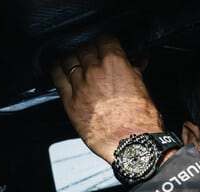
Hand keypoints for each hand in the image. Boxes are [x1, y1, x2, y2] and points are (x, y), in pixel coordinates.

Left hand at [51, 33, 162, 163]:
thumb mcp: (142, 88)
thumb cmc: (140, 120)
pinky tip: (58, 69)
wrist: (131, 143)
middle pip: (85, 49)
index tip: (105, 46)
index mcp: (115, 63)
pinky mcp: (70, 102)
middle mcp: (95, 71)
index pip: (104, 39)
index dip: (105, 42)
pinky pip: (57, 79)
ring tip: (75, 62)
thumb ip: (135, 71)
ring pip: (69, 60)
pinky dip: (57, 71)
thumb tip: (137, 63)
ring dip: (73, 59)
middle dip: (89, 51)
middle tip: (92, 57)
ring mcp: (80, 86)